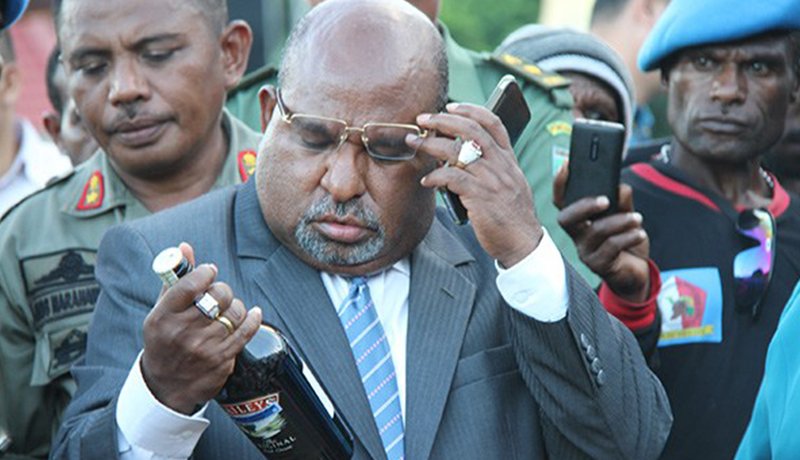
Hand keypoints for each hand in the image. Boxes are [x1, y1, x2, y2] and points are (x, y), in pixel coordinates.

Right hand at [141, 242, 261, 413]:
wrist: (166, 386)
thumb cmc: (164, 341)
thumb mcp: (161, 311)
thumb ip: (175, 279)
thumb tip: (184, 247)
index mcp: (163, 316)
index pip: (191, 284)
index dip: (206, 273)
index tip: (209, 272)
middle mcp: (183, 332)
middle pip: (218, 295)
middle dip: (222, 290)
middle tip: (218, 295)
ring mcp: (204, 347)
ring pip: (235, 311)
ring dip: (236, 306)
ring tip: (226, 310)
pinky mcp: (222, 359)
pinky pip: (246, 331)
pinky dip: (253, 318)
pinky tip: (253, 313)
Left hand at [410, 103, 541, 267]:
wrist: (523, 243)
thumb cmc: (512, 216)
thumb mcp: (510, 184)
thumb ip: (492, 168)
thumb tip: (462, 156)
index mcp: (509, 160)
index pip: (493, 123)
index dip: (471, 110)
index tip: (451, 106)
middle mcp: (501, 165)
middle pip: (471, 130)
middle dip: (443, 121)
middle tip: (423, 119)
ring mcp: (491, 180)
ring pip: (457, 152)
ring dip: (430, 145)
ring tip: (414, 144)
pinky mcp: (480, 197)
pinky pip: (452, 179)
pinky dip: (436, 177)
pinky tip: (426, 181)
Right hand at [553, 164, 650, 300]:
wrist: (637, 274)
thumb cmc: (627, 243)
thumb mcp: (627, 217)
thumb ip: (623, 202)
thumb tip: (620, 188)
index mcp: (581, 221)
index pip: (562, 202)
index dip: (560, 185)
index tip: (567, 165)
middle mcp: (578, 236)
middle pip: (566, 219)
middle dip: (584, 206)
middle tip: (605, 200)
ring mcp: (586, 252)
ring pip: (595, 232)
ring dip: (618, 221)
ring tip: (636, 218)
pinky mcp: (599, 265)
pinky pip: (610, 247)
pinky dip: (627, 237)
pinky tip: (639, 233)